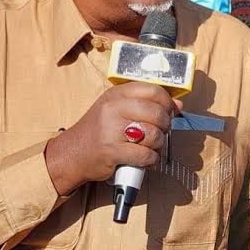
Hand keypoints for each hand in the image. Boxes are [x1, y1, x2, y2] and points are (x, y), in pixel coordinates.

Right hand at [45, 82, 180, 194]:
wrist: (72, 153)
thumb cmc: (97, 130)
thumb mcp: (116, 109)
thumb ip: (144, 104)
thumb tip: (177, 104)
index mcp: (115, 95)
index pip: (152, 90)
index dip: (167, 101)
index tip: (170, 110)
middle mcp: (113, 109)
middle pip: (156, 112)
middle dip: (165, 124)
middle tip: (162, 130)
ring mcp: (111, 130)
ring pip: (153, 135)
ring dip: (159, 144)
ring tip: (152, 146)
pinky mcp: (112, 152)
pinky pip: (145, 155)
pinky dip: (151, 159)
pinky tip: (146, 158)